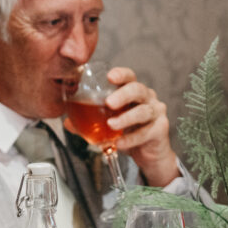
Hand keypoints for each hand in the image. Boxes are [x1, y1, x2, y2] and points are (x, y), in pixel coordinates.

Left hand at [97, 67, 179, 185]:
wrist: (147, 153)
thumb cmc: (127, 132)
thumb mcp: (106, 125)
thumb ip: (87, 122)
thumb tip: (67, 122)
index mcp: (132, 92)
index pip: (129, 77)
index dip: (121, 74)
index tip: (110, 76)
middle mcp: (146, 98)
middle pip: (137, 90)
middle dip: (123, 94)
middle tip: (109, 102)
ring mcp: (155, 112)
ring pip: (143, 111)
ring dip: (125, 118)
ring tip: (111, 124)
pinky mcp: (160, 129)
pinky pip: (145, 132)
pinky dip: (130, 138)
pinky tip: (119, 143)